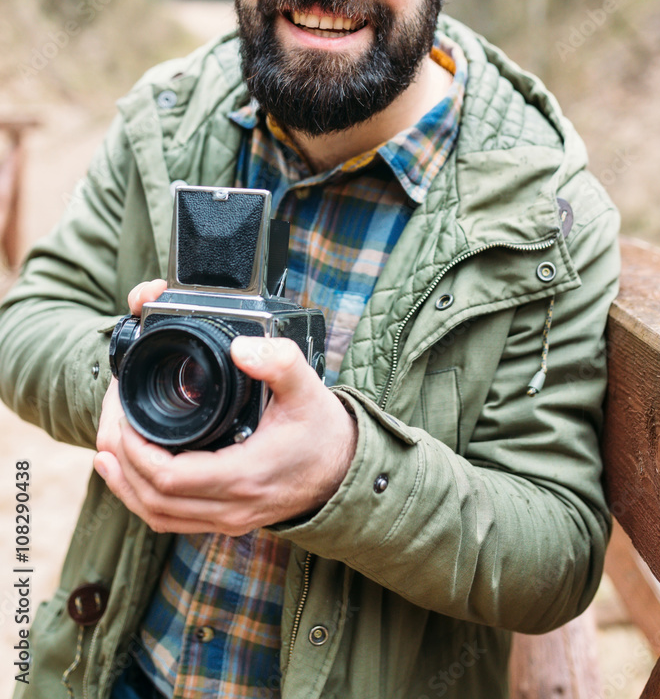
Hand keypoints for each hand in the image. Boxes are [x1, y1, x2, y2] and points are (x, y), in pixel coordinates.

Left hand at [94, 306, 356, 534]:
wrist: (347, 471)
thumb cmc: (325, 432)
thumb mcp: (308, 389)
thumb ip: (279, 362)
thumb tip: (242, 347)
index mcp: (244, 476)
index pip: (168, 477)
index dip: (134, 447)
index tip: (125, 411)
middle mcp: (231, 507)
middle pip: (151, 498)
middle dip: (120, 457)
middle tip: (110, 416)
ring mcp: (227, 519)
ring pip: (156, 515)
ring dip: (124, 483)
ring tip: (105, 445)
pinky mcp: (225, 519)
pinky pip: (171, 519)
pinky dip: (142, 497)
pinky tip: (128, 472)